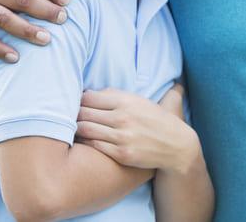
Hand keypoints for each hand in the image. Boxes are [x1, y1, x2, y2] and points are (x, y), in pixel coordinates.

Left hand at [76, 85, 200, 173]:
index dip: (79, 100)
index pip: (89, 97)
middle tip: (68, 117)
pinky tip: (84, 141)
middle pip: (83, 112)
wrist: (176, 146)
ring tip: (74, 129)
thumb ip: (118, 94)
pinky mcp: (121, 154)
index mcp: (127, 101)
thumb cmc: (156, 121)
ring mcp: (122, 137)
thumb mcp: (141, 101)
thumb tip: (94, 91)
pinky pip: (94, 145)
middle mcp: (123, 117)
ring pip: (85, 129)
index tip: (76, 104)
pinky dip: (86, 142)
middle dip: (73, 114)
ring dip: (76, 129)